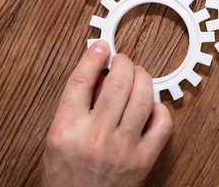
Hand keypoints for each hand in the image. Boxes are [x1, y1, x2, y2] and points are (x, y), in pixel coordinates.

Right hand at [43, 40, 172, 186]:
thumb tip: (97, 73)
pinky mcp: (143, 161)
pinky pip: (162, 124)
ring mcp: (122, 149)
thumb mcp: (56, 140)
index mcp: (66, 130)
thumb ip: (73, 106)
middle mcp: (94, 137)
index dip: (92, 57)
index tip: (101, 46)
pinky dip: (159, 108)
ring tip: (138, 76)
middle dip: (124, 63)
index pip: (80, 81)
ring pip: (142, 97)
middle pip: (117, 83)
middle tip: (123, 60)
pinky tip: (151, 106)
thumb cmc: (67, 178)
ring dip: (143, 78)